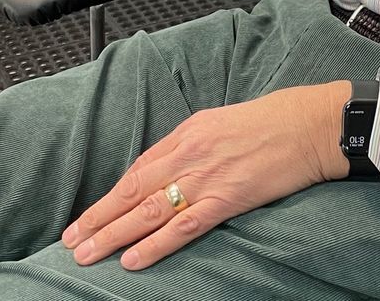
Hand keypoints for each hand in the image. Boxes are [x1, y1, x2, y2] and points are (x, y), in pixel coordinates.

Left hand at [61, 81, 350, 270]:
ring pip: (148, 210)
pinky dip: (155, 244)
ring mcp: (207, 177)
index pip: (138, 168)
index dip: (109, 195)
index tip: (86, 216)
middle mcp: (190, 153)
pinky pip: (183, 225)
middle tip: (70, 242)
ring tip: (86, 254)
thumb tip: (167, 168)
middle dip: (98, 218)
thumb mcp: (223, 121)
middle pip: (133, 190)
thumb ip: (192, 144)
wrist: (309, 124)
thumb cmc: (273, 120)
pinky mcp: (227, 198)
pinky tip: (133, 259)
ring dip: (114, 235)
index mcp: (189, 132)